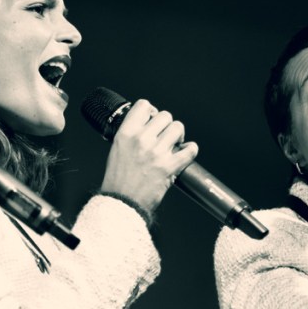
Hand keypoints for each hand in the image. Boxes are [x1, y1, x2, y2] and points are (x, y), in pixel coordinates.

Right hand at [98, 99, 198, 215]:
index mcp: (126, 133)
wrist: (122, 202)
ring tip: (174, 144)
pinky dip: (191, 150)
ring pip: (178, 128)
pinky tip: (186, 152)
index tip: (153, 119)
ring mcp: (156, 153)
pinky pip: (190, 150)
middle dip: (167, 125)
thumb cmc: (118, 179)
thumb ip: (131, 134)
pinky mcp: (169, 167)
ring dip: (178, 136)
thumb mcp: (117, 149)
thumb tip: (148, 123)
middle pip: (165, 116)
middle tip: (165, 135)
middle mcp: (141, 140)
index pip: (144, 106)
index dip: (151, 111)